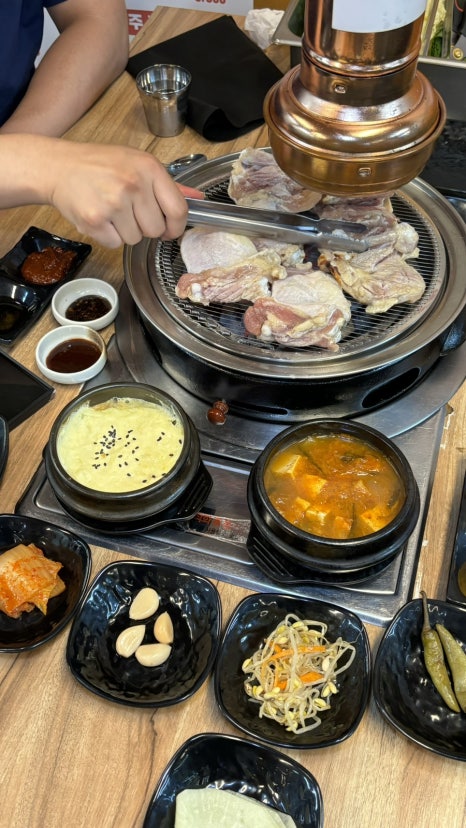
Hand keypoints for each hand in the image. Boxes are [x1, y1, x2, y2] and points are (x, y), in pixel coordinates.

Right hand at [48, 142, 197, 246]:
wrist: (59, 167)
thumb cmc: (100, 165)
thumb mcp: (137, 163)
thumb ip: (168, 185)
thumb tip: (197, 199)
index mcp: (148, 168)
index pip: (178, 210)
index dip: (176, 227)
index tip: (169, 229)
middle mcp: (133, 185)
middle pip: (156, 230)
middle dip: (145, 227)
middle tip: (129, 211)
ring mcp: (113, 204)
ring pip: (135, 239)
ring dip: (125, 231)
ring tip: (111, 210)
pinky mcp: (95, 221)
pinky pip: (115, 244)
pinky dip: (108, 236)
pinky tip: (100, 217)